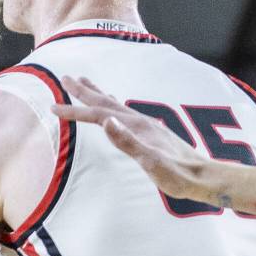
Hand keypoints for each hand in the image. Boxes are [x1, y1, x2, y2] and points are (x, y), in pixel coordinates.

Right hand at [52, 75, 227, 204]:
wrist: (203, 177)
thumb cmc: (177, 175)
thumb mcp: (150, 162)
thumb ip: (128, 142)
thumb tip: (107, 122)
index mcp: (136, 126)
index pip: (98, 115)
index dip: (74, 111)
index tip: (52, 107)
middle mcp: (140, 121)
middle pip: (105, 102)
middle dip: (83, 91)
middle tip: (64, 77)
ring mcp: (146, 125)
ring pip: (114, 104)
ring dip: (96, 93)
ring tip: (83, 82)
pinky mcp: (150, 132)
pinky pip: (124, 112)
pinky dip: (111, 105)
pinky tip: (112, 109)